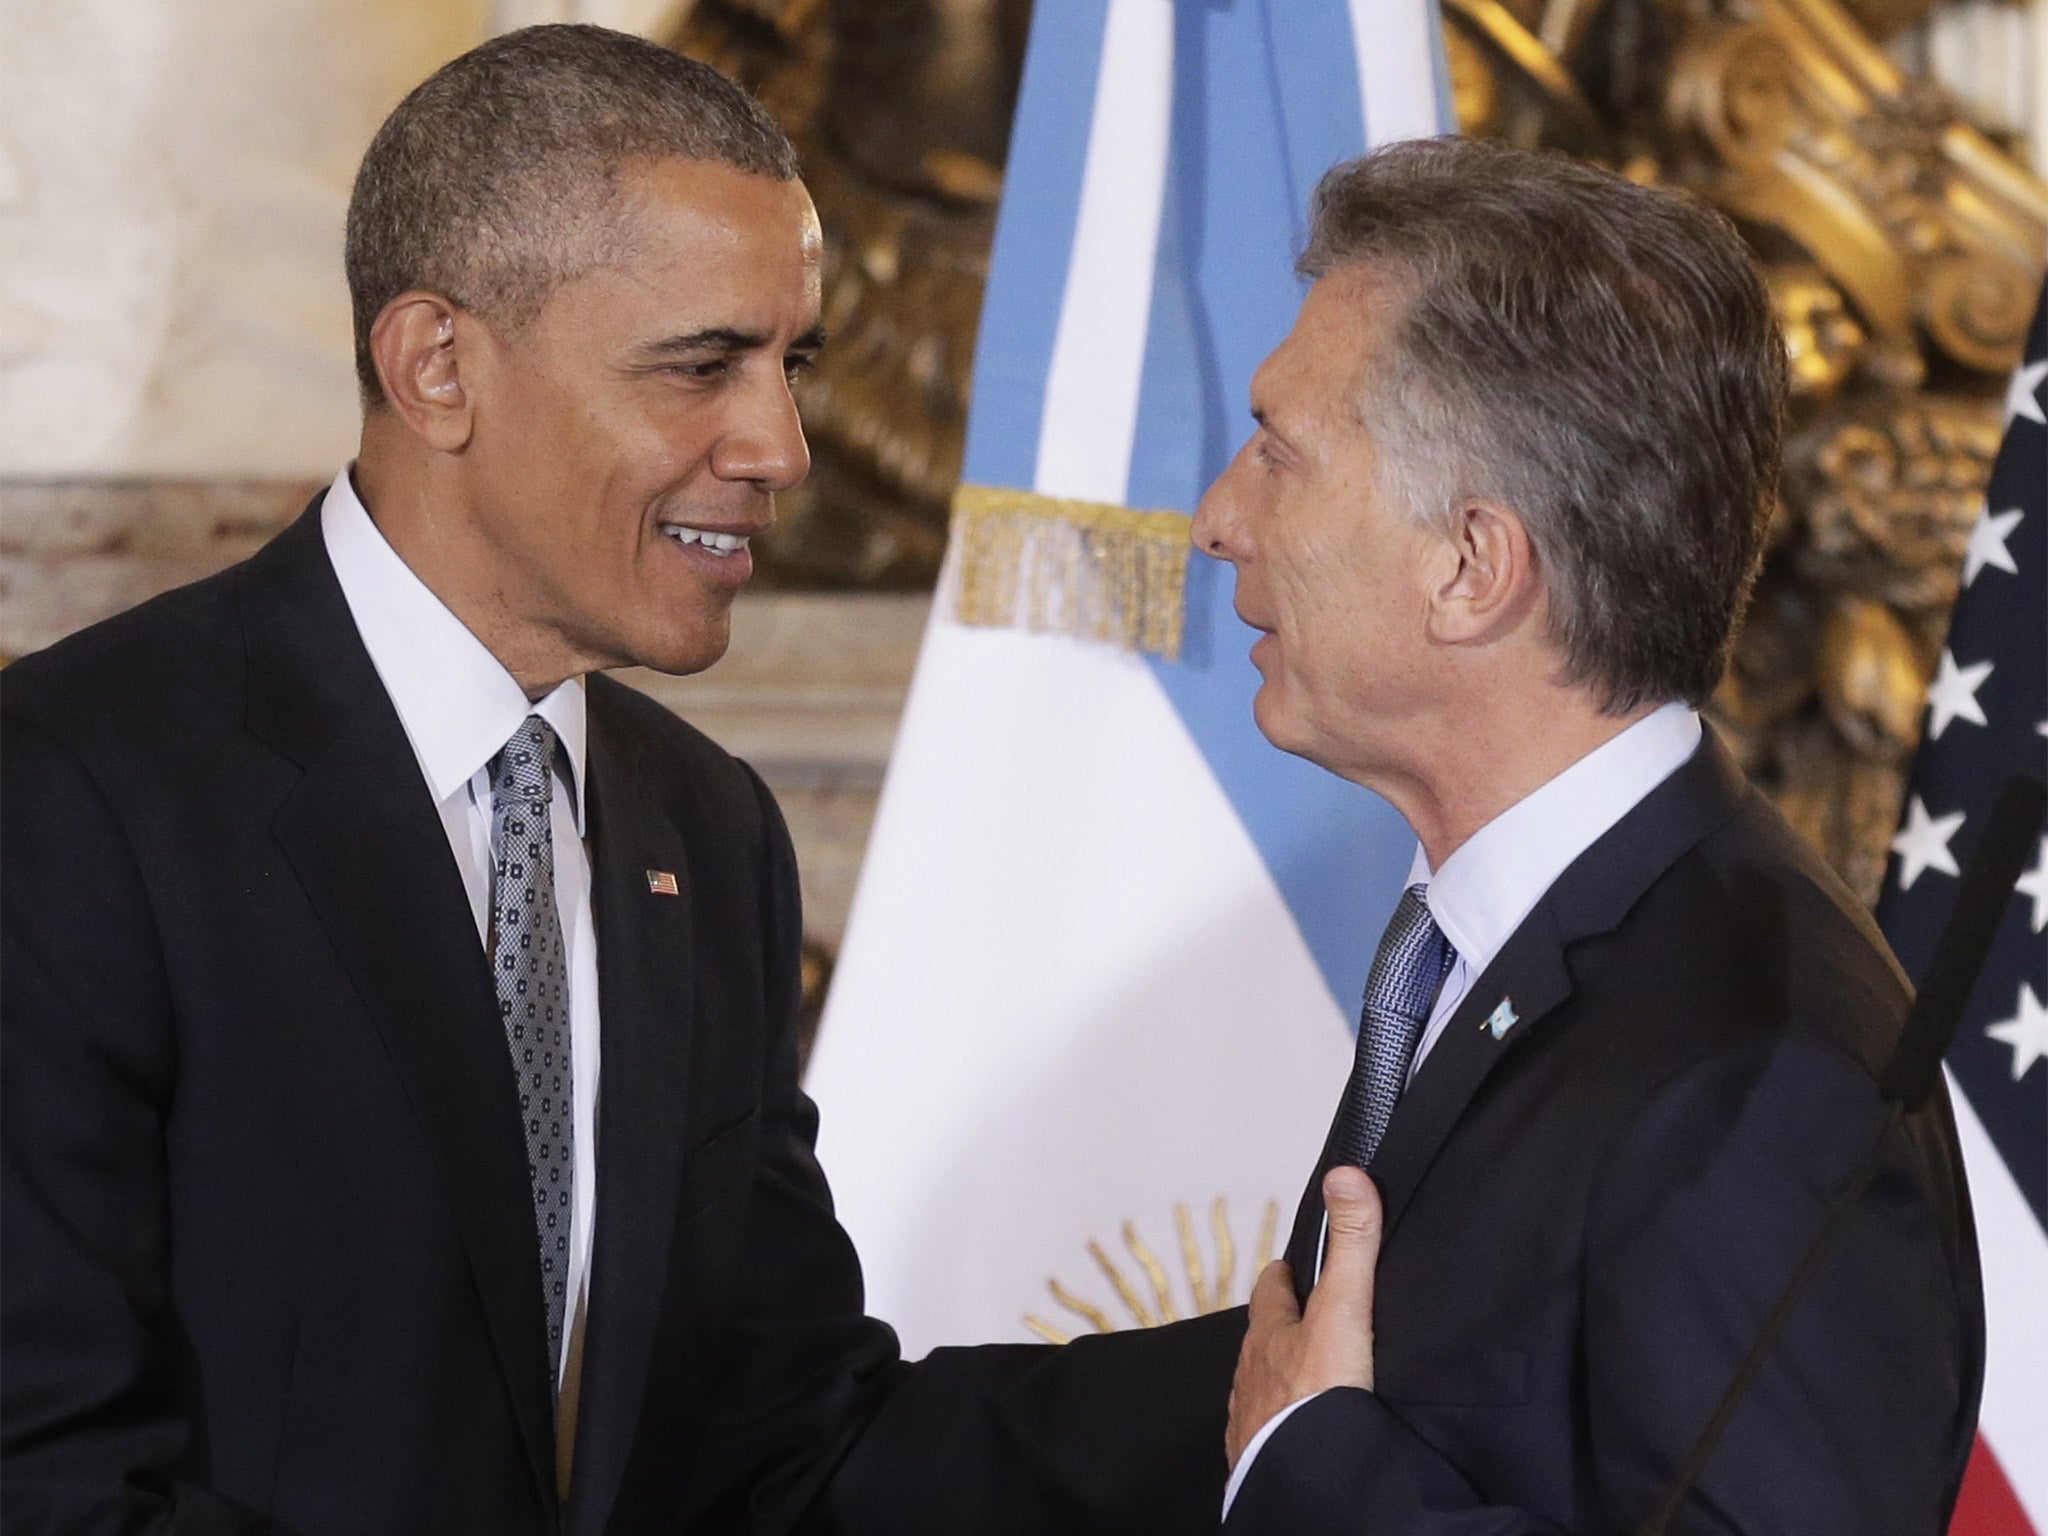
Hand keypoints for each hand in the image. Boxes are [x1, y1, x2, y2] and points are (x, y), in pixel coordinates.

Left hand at [1224, 1166, 1383, 1469]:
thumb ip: (1350, 1248)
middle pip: (1263, 1341)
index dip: (1282, 1277)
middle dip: (1282, 1329)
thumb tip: (1345, 1176)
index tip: (1292, 1267)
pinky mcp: (1257, 1458)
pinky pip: (1265, 1433)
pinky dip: (1279, 1424)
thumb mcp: (1343, 1312)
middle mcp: (1251, 1375)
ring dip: (1280, 1379)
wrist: (1302, 1478)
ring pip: (1261, 1388)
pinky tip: (1297, 1432)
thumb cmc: (1318, 1396)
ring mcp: (1250, 1419)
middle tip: (1307, 1321)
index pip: (1270, 1291)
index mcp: (1268, 1335)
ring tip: (1306, 1379)